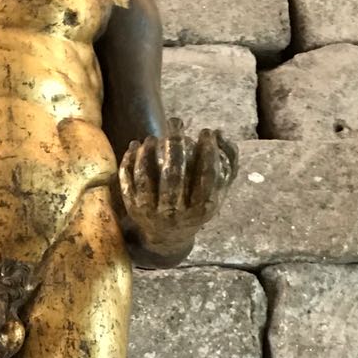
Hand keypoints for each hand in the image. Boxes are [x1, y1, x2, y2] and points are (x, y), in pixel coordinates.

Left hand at [118, 118, 237, 257]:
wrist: (168, 236)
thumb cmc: (198, 205)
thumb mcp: (219, 190)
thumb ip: (229, 162)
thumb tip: (219, 133)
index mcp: (201, 209)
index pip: (207, 176)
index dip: (208, 151)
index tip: (206, 131)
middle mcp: (176, 213)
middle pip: (173, 175)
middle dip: (174, 143)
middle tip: (175, 121)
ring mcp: (152, 211)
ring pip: (147, 177)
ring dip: (148, 151)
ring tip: (153, 136)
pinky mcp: (132, 208)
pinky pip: (128, 180)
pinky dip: (130, 159)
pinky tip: (136, 144)